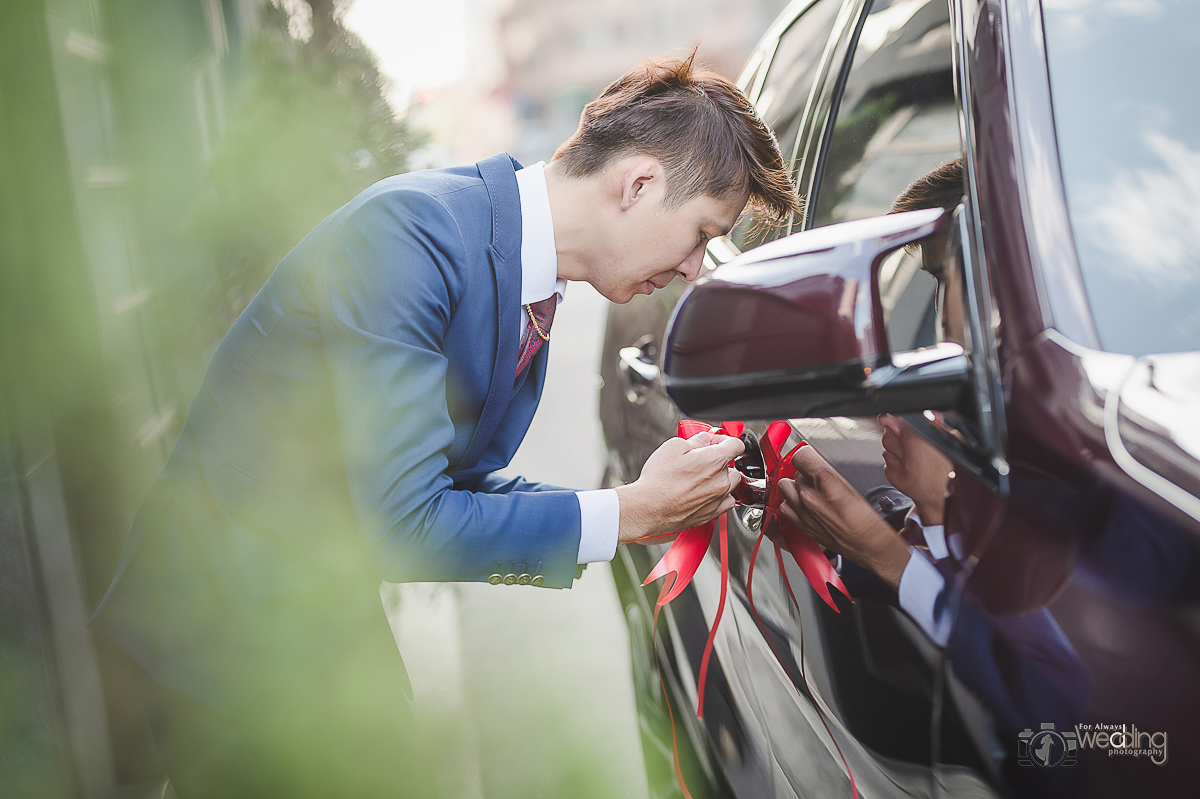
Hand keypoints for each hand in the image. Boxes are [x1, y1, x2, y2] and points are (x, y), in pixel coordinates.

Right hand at [615, 432, 743, 543]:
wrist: (648, 508)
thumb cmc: (658, 481)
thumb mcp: (673, 447)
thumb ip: (696, 440)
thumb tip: (704, 439)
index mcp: (715, 460)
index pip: (736, 445)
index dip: (725, 440)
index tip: (716, 442)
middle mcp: (721, 481)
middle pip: (733, 466)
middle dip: (720, 461)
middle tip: (702, 461)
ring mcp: (718, 499)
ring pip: (730, 485)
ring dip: (720, 479)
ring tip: (700, 478)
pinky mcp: (712, 514)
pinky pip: (726, 502)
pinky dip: (719, 497)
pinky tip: (704, 493)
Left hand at [777, 445, 909, 590]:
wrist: (869, 545)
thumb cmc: (866, 519)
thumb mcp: (849, 485)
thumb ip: (827, 471)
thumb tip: (814, 462)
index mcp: (825, 481)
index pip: (800, 455)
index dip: (805, 455)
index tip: (808, 457)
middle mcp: (809, 496)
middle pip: (794, 472)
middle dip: (804, 473)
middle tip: (816, 479)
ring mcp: (803, 511)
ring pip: (785, 487)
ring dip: (795, 487)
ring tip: (808, 491)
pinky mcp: (801, 525)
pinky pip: (785, 507)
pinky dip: (791, 504)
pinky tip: (802, 505)